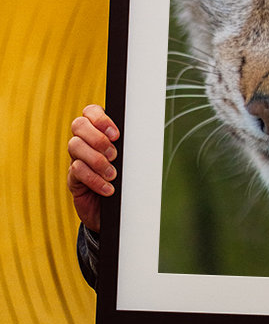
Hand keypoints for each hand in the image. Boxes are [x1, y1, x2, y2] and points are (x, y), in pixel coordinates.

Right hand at [67, 105, 119, 230]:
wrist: (116, 211)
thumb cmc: (125, 180)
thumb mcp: (129, 160)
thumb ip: (129, 146)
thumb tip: (140, 136)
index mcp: (98, 131)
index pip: (90, 111)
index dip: (100, 119)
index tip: (116, 134)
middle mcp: (84, 142)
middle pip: (79, 125)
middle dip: (98, 138)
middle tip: (114, 155)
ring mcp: (76, 159)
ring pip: (75, 146)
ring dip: (97, 160)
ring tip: (112, 174)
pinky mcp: (73, 178)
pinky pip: (77, 171)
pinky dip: (94, 179)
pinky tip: (108, 188)